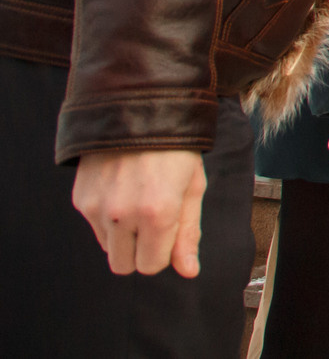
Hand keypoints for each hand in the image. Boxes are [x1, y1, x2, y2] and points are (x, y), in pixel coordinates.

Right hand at [72, 149, 204, 276]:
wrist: (139, 112)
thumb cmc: (176, 150)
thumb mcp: (192, 187)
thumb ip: (188, 234)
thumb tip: (188, 272)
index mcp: (158, 214)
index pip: (151, 266)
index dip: (162, 252)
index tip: (168, 229)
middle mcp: (123, 215)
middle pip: (125, 266)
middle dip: (140, 251)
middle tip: (153, 221)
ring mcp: (98, 208)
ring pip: (109, 249)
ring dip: (123, 235)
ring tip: (138, 200)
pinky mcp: (81, 200)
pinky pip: (96, 228)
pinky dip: (109, 219)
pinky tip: (122, 191)